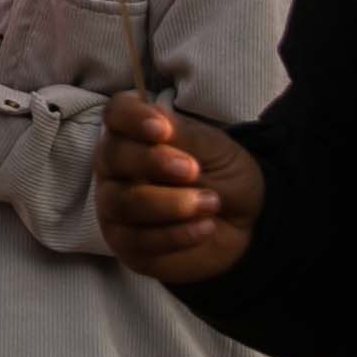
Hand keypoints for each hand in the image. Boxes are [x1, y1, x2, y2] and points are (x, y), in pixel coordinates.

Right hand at [96, 93, 265, 285]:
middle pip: (112, 156)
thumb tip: (160, 122)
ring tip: (210, 204)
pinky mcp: (126, 243)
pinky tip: (205, 228)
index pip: (116, 114)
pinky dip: (175, 235)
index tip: (163, 130)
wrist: (244, 223)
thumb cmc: (223, 176)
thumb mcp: (216, 150)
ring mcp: (115, 206)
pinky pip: (137, 240)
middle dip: (152, 161)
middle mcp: (116, 167)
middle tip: (192, 170)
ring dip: (170, 204)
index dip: (132, 118)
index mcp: (136, 133)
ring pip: (122, 203)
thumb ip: (186, 137)